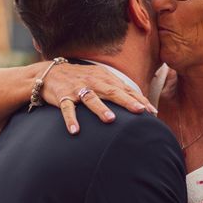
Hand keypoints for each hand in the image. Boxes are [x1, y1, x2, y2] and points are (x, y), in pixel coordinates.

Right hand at [39, 62, 155, 134]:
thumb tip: (140, 102)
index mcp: (104, 77)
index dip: (139, 100)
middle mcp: (93, 82)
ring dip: (100, 109)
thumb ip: (117, 88)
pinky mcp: (62, 96)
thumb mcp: (99, 78)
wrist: (50, 72)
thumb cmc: (81, 78)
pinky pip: (67, 108)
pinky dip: (71, 119)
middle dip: (126, 101)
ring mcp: (77, 89)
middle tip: (140, 111)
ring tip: (110, 119)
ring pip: (91, 98)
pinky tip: (75, 130)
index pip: (125, 89)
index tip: (152, 112)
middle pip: (112, 91)